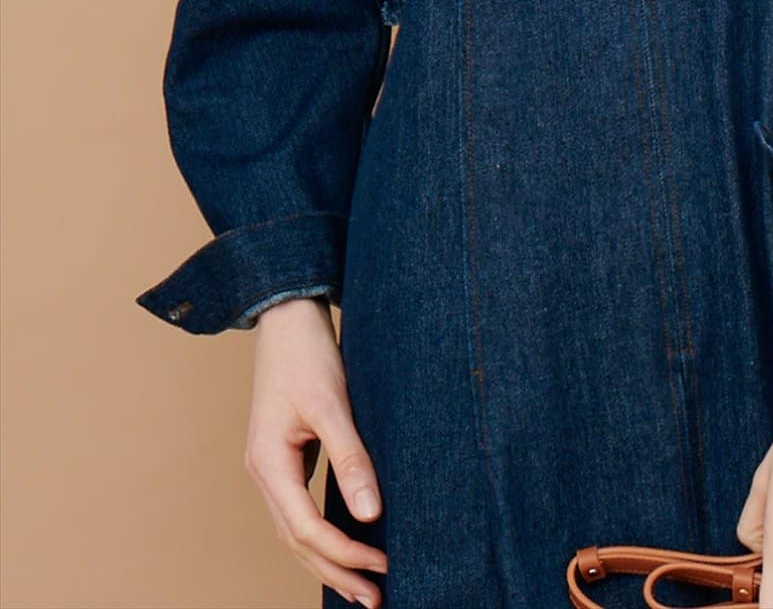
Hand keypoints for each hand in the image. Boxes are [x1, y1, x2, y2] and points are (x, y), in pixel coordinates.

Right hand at [243, 296, 388, 606]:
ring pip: (296, 530)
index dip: (345, 554)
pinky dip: (322, 533)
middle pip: (298, 541)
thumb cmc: (307, 353)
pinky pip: (300, 509)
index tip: (384, 565)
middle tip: (376, 600)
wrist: (287, 316)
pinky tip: (346, 540)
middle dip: (336, 572)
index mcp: (269, 464)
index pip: (306, 529)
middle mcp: (264, 472)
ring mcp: (271, 466)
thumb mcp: (333, 403)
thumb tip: (370, 514)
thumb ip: (351, 458)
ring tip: (364, 585)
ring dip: (329, 559)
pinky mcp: (285, 456)